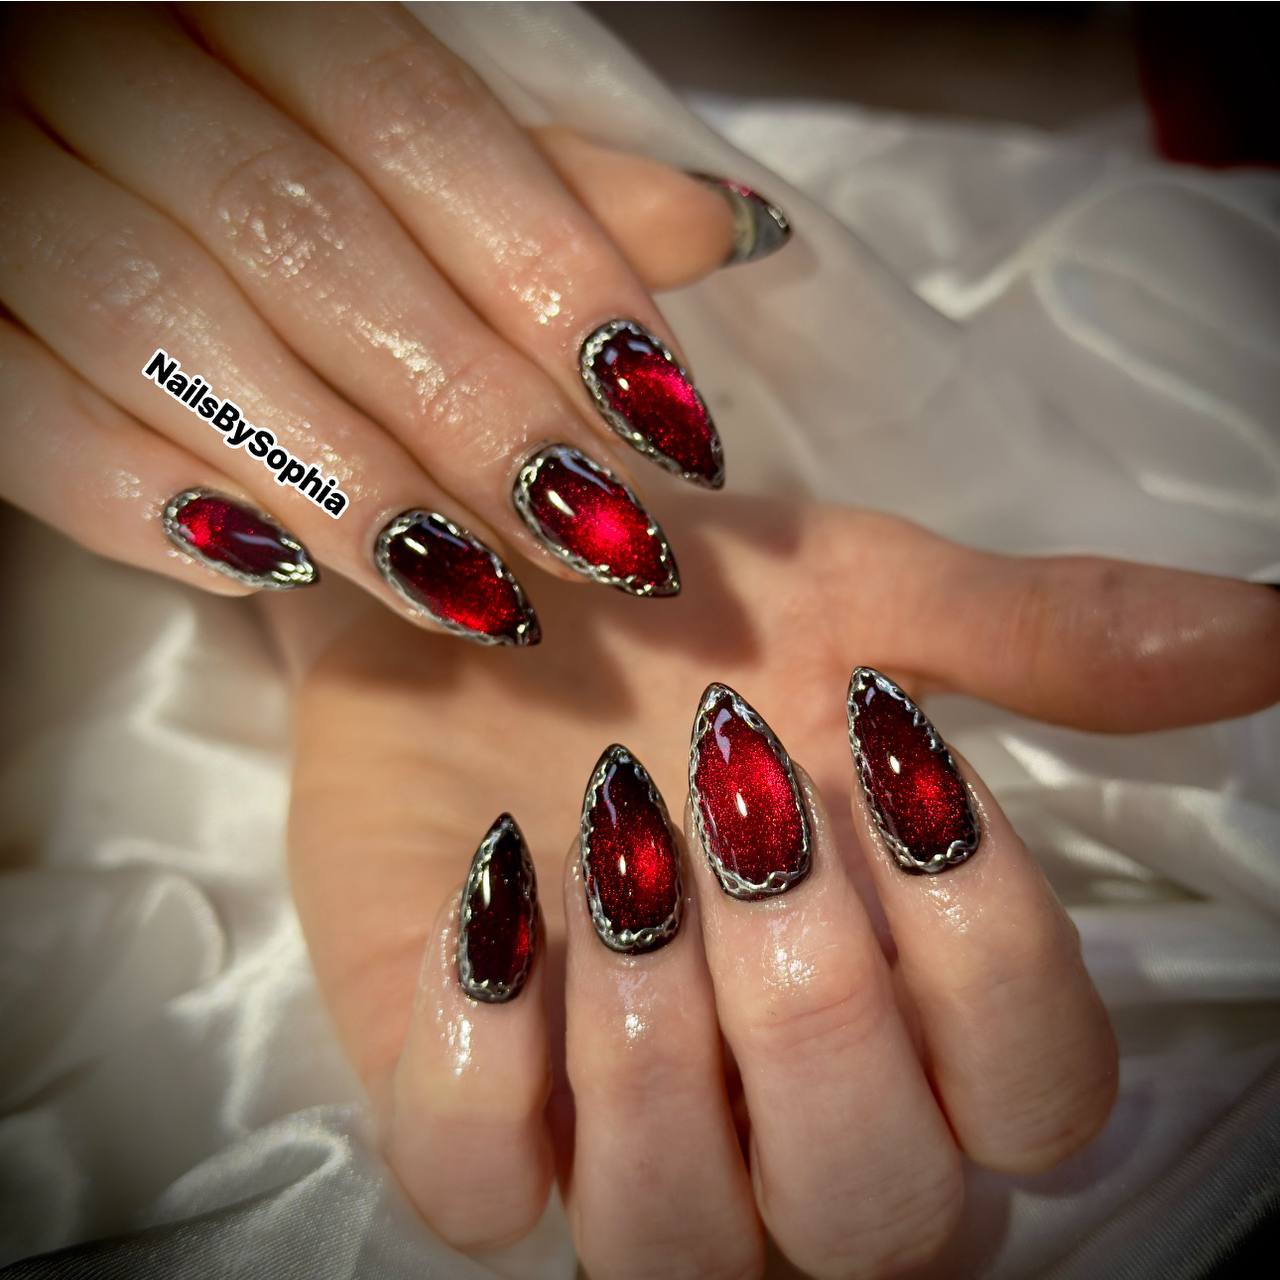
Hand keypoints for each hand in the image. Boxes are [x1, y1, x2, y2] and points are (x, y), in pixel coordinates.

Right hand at [0, 2, 782, 638]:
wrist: (54, 173)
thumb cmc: (259, 163)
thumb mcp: (397, 151)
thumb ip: (541, 188)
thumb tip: (717, 228)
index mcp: (248, 0)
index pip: (415, 118)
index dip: (553, 276)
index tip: (666, 428)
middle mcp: (106, 61)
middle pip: (302, 232)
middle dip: (466, 407)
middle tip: (591, 540)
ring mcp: (7, 184)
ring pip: (162, 318)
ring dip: (339, 479)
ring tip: (473, 594)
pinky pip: (20, 411)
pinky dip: (143, 501)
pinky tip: (273, 576)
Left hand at [277, 494, 1279, 1277]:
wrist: (480, 599)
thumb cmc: (680, 612)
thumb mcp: (858, 599)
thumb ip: (1042, 641)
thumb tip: (1268, 631)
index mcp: (909, 1002)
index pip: (1041, 1102)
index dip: (987, 947)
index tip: (881, 746)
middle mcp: (778, 1108)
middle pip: (880, 1210)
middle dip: (815, 999)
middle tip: (738, 803)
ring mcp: (608, 1130)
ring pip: (678, 1248)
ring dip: (657, 1042)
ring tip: (615, 849)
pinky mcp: (458, 1112)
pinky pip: (475, 1192)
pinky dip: (482, 1060)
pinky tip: (494, 892)